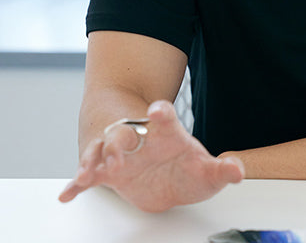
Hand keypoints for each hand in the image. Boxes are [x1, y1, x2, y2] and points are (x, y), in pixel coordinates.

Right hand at [58, 100, 244, 212]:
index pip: (163, 117)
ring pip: (102, 151)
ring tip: (87, 174)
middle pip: (126, 133)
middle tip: (118, 153)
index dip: (160, 113)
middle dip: (120, 140)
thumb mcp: (207, 172)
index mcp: (166, 133)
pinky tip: (68, 193)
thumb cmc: (185, 167)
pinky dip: (77, 183)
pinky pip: (89, 176)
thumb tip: (237, 171)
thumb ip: (222, 170)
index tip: (157, 110)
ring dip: (94, 161)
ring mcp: (122, 156)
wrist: (166, 174)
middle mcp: (140, 140)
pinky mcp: (108, 174)